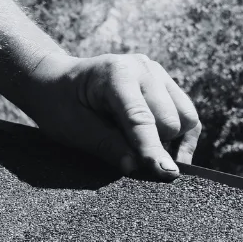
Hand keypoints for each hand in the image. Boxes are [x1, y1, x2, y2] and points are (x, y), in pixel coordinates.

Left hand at [18, 52, 201, 179]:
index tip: (166, 173)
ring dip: (172, 141)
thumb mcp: (74, 129)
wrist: (55, 82)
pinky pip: (186, 114)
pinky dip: (180, 135)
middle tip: (132, 160)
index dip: (153, 149)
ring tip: (146, 153)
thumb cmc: (60, 105)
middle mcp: (142, 68)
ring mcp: (156, 73)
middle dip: (157, 146)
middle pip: (170, 120)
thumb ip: (107, 145)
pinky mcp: (164, 83)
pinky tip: (165, 150)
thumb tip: (136, 167)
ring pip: (186, 117)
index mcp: (116, 74)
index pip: (142, 119)